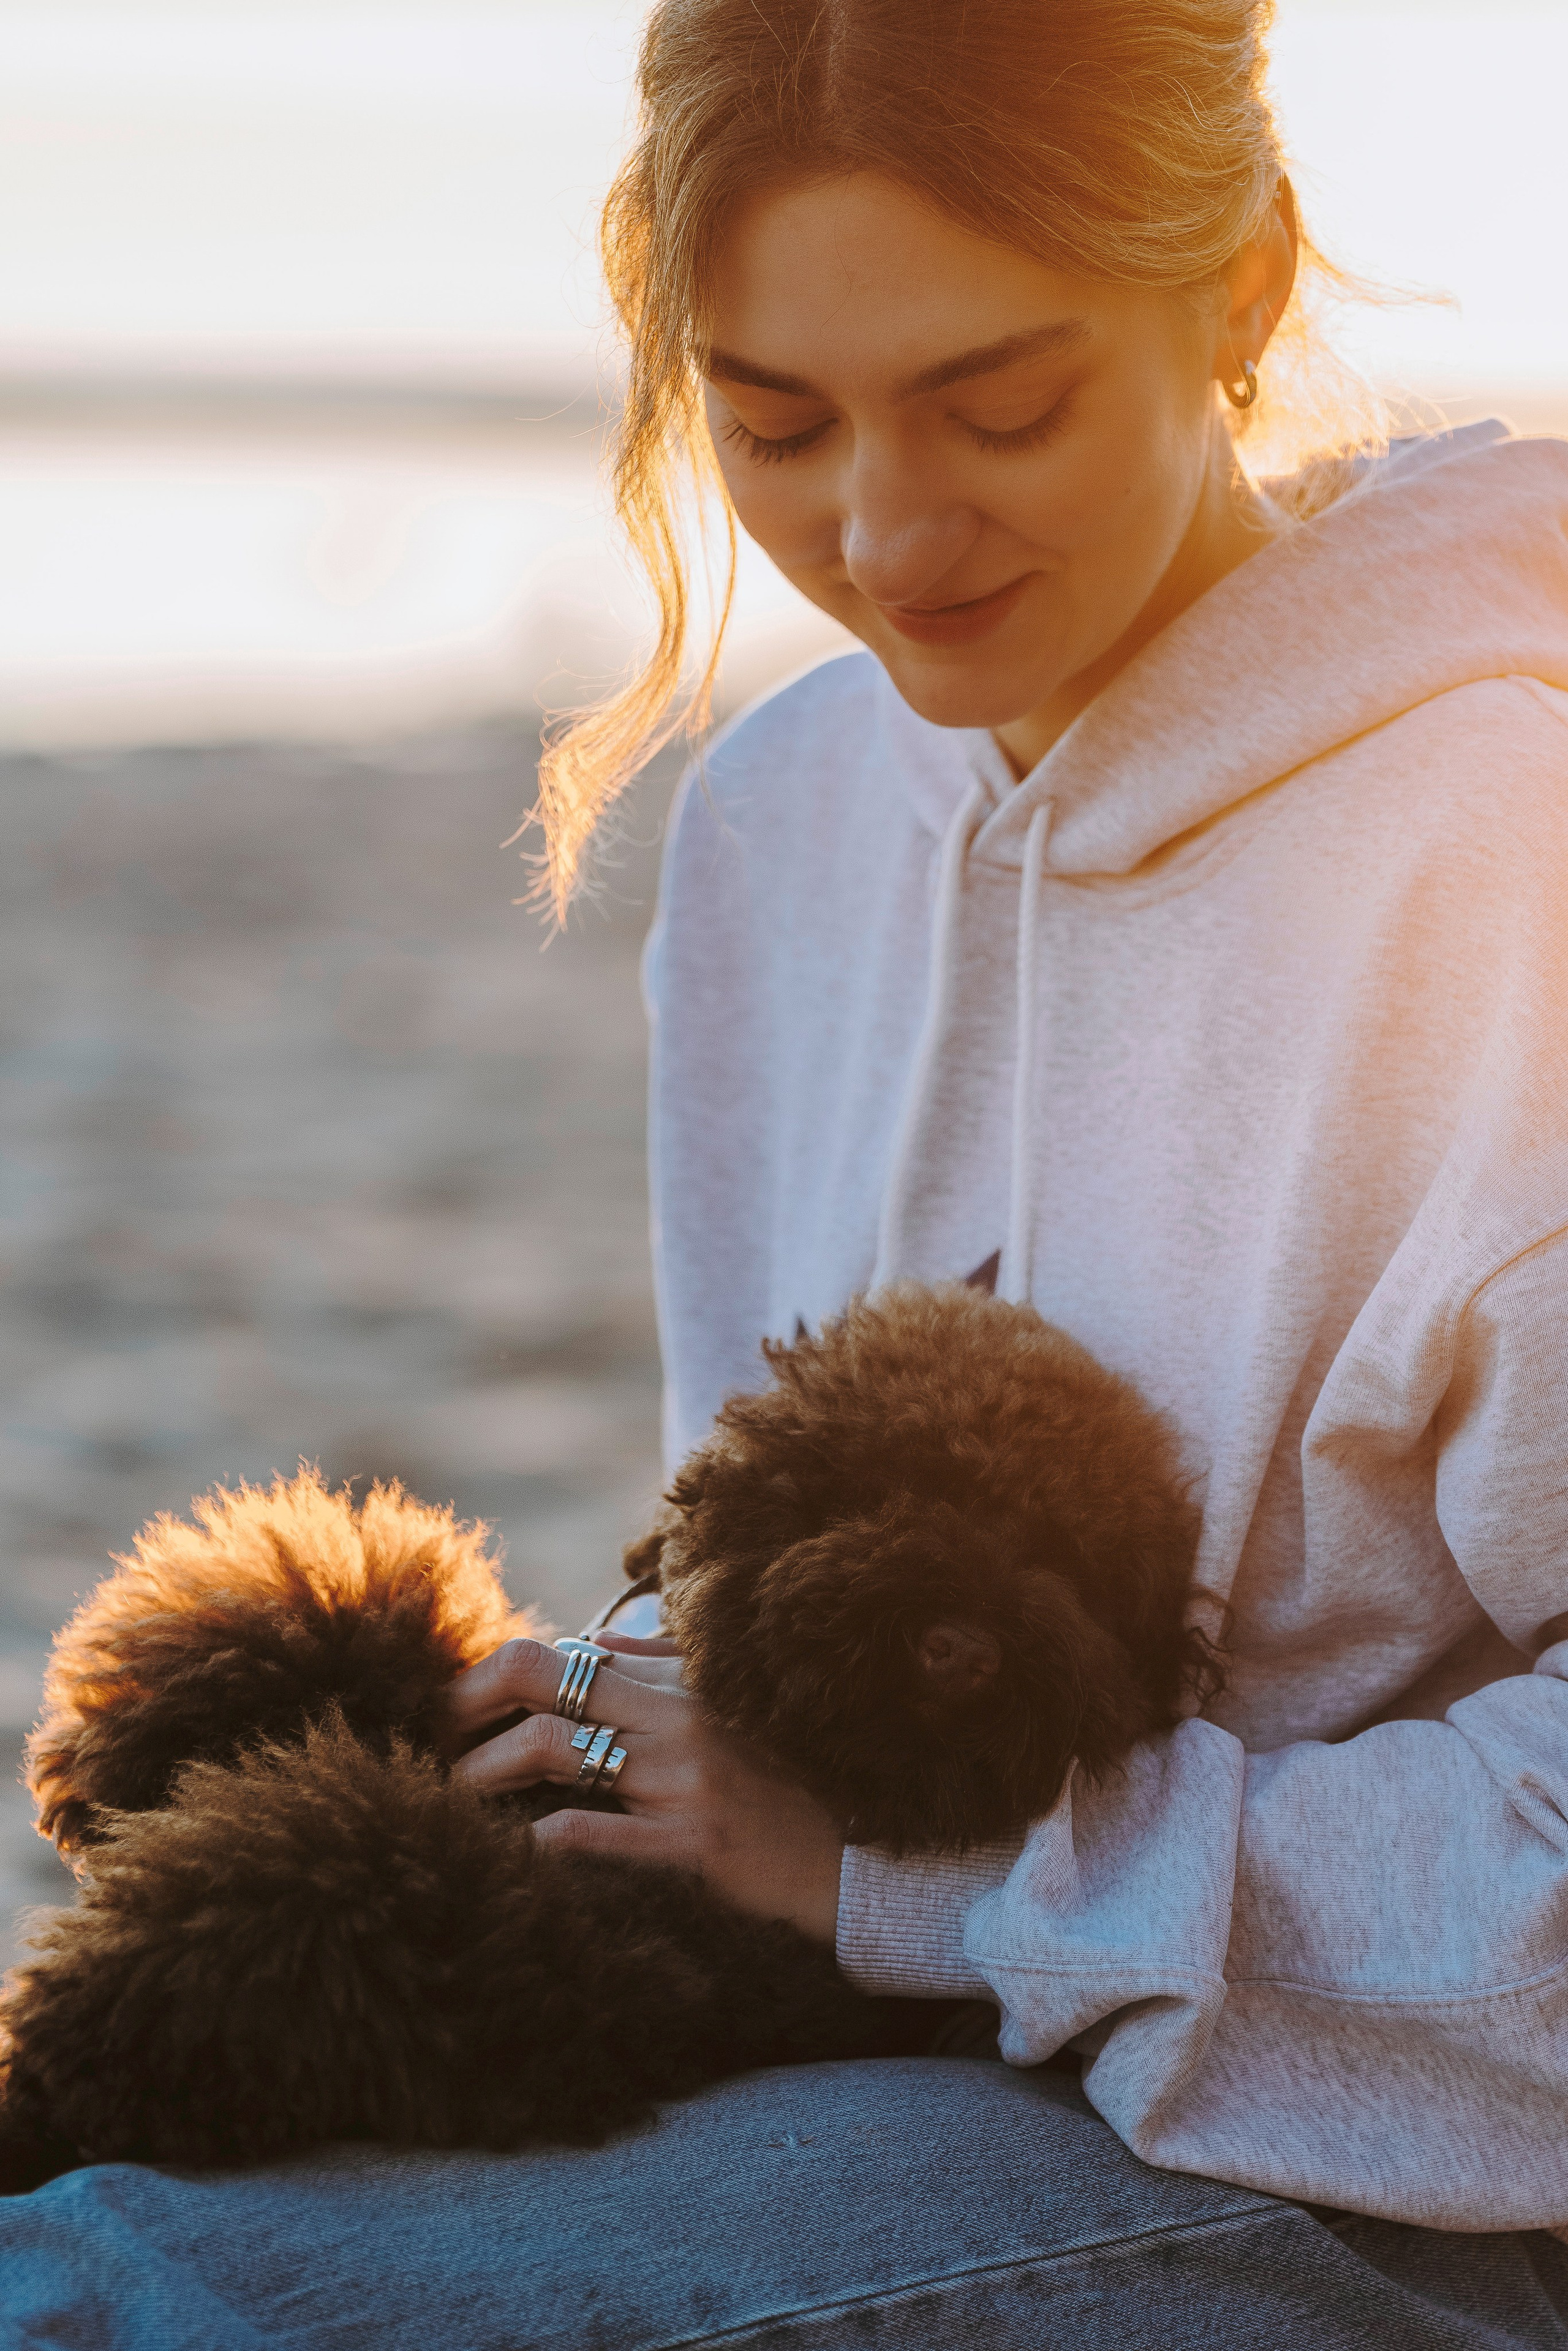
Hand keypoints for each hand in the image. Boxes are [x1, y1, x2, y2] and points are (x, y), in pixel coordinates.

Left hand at [442, 1633, 844, 1942]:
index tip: (451, 1708)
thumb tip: (587, 1645)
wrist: (861, 1866)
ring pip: (555, 1748)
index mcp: (685, 1681)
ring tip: (448, 1800)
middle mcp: (680, 1716)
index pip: (566, 1655)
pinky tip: (507, 1855)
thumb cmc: (790, 1788)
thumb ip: (663, 1669)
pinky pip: (590, 1833)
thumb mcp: (731, 1712)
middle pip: (545, 1678)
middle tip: (424, 1738)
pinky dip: (534, 1841)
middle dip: (467, 1705)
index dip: (493, 1674)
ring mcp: (685, 1778)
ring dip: (482, 1774)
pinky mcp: (694, 1844)